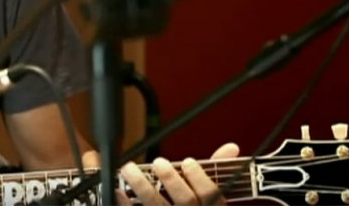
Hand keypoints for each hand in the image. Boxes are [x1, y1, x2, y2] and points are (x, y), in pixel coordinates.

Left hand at [117, 143, 239, 205]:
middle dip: (171, 180)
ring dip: (142, 187)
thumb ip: (216, 171)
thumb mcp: (208, 193)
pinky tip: (117, 190)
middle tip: (158, 162)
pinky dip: (124, 202)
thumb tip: (231, 148)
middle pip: (185, 202)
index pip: (212, 196)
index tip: (189, 161)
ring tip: (129, 169)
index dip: (201, 179)